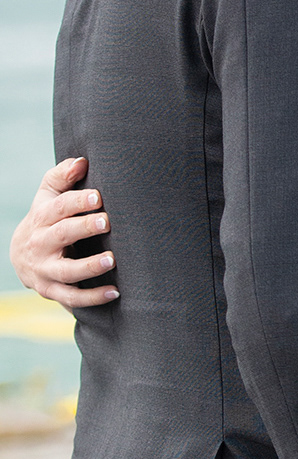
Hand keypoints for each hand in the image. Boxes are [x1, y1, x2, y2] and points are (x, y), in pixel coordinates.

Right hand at [9, 158, 118, 309]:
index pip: (58, 207)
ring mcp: (44, 269)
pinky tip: (114, 292)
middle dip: (83, 228)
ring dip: (89, 267)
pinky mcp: (51, 290)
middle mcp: (40, 244)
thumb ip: (62, 176)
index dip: (78, 201)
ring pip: (66, 270)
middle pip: (61, 234)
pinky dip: (92, 297)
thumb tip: (81, 161)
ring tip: (112, 260)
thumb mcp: (47, 196)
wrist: (21, 256)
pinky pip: (71, 297)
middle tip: (106, 221)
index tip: (99, 197)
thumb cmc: (45, 218)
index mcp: (41, 218)